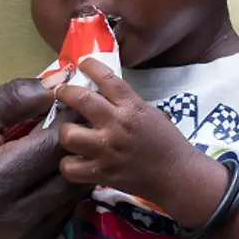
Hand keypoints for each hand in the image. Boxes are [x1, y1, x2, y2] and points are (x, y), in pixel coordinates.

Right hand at [0, 78, 89, 238]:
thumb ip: (14, 96)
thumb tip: (59, 85)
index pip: (57, 143)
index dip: (69, 118)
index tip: (67, 102)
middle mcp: (16, 215)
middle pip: (74, 170)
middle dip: (75, 143)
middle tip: (65, 124)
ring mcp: (26, 236)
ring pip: (75, 193)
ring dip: (72, 166)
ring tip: (50, 149)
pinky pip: (65, 211)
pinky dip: (60, 189)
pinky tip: (41, 176)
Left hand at [53, 58, 203, 206]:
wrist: (177, 175)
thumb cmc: (166, 141)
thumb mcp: (148, 112)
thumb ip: (124, 103)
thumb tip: (99, 93)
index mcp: (131, 107)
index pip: (106, 77)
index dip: (90, 65)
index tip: (82, 63)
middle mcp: (116, 125)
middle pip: (81, 100)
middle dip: (65, 92)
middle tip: (60, 92)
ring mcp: (107, 151)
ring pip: (69, 135)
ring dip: (66, 131)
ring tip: (70, 131)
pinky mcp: (102, 173)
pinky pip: (70, 167)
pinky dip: (68, 164)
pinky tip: (74, 160)